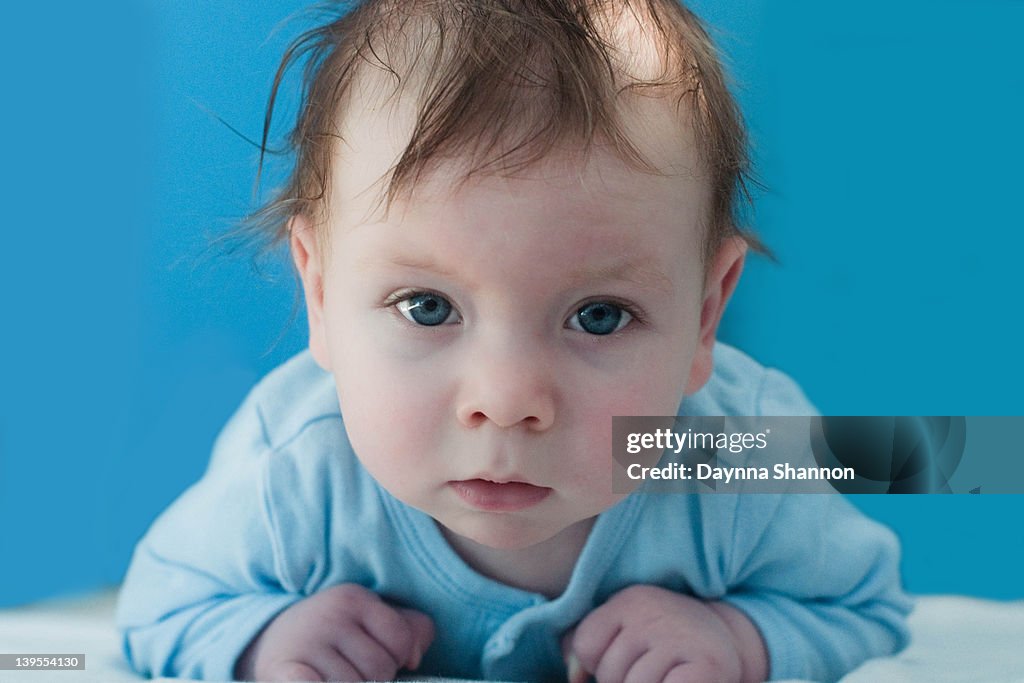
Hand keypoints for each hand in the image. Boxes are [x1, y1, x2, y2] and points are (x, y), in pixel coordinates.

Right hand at [233, 583, 434, 681]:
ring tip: (333, 678)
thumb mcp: (373, 620)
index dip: (398, 657)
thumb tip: (414, 659)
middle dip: (374, 679)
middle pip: (380, 669)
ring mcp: (306, 643)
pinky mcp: (285, 670)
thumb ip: (412, 630)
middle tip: (352, 671)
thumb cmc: (337, 635)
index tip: (377, 655)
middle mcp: (329, 616)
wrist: (271, 641)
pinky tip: (320, 681)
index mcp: (354, 598)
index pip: (401, 641)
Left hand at [562, 585, 766, 682]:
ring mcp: (680, 638)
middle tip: (651, 672)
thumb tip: (573, 676)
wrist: (727, 640)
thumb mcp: (626, 630)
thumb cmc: (664, 641)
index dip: (596, 666)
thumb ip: (588, 646)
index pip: (585, 645)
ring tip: (665, 677)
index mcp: (629, 601)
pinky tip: (678, 680)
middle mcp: (653, 613)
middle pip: (609, 672)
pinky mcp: (708, 664)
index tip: (620, 664)